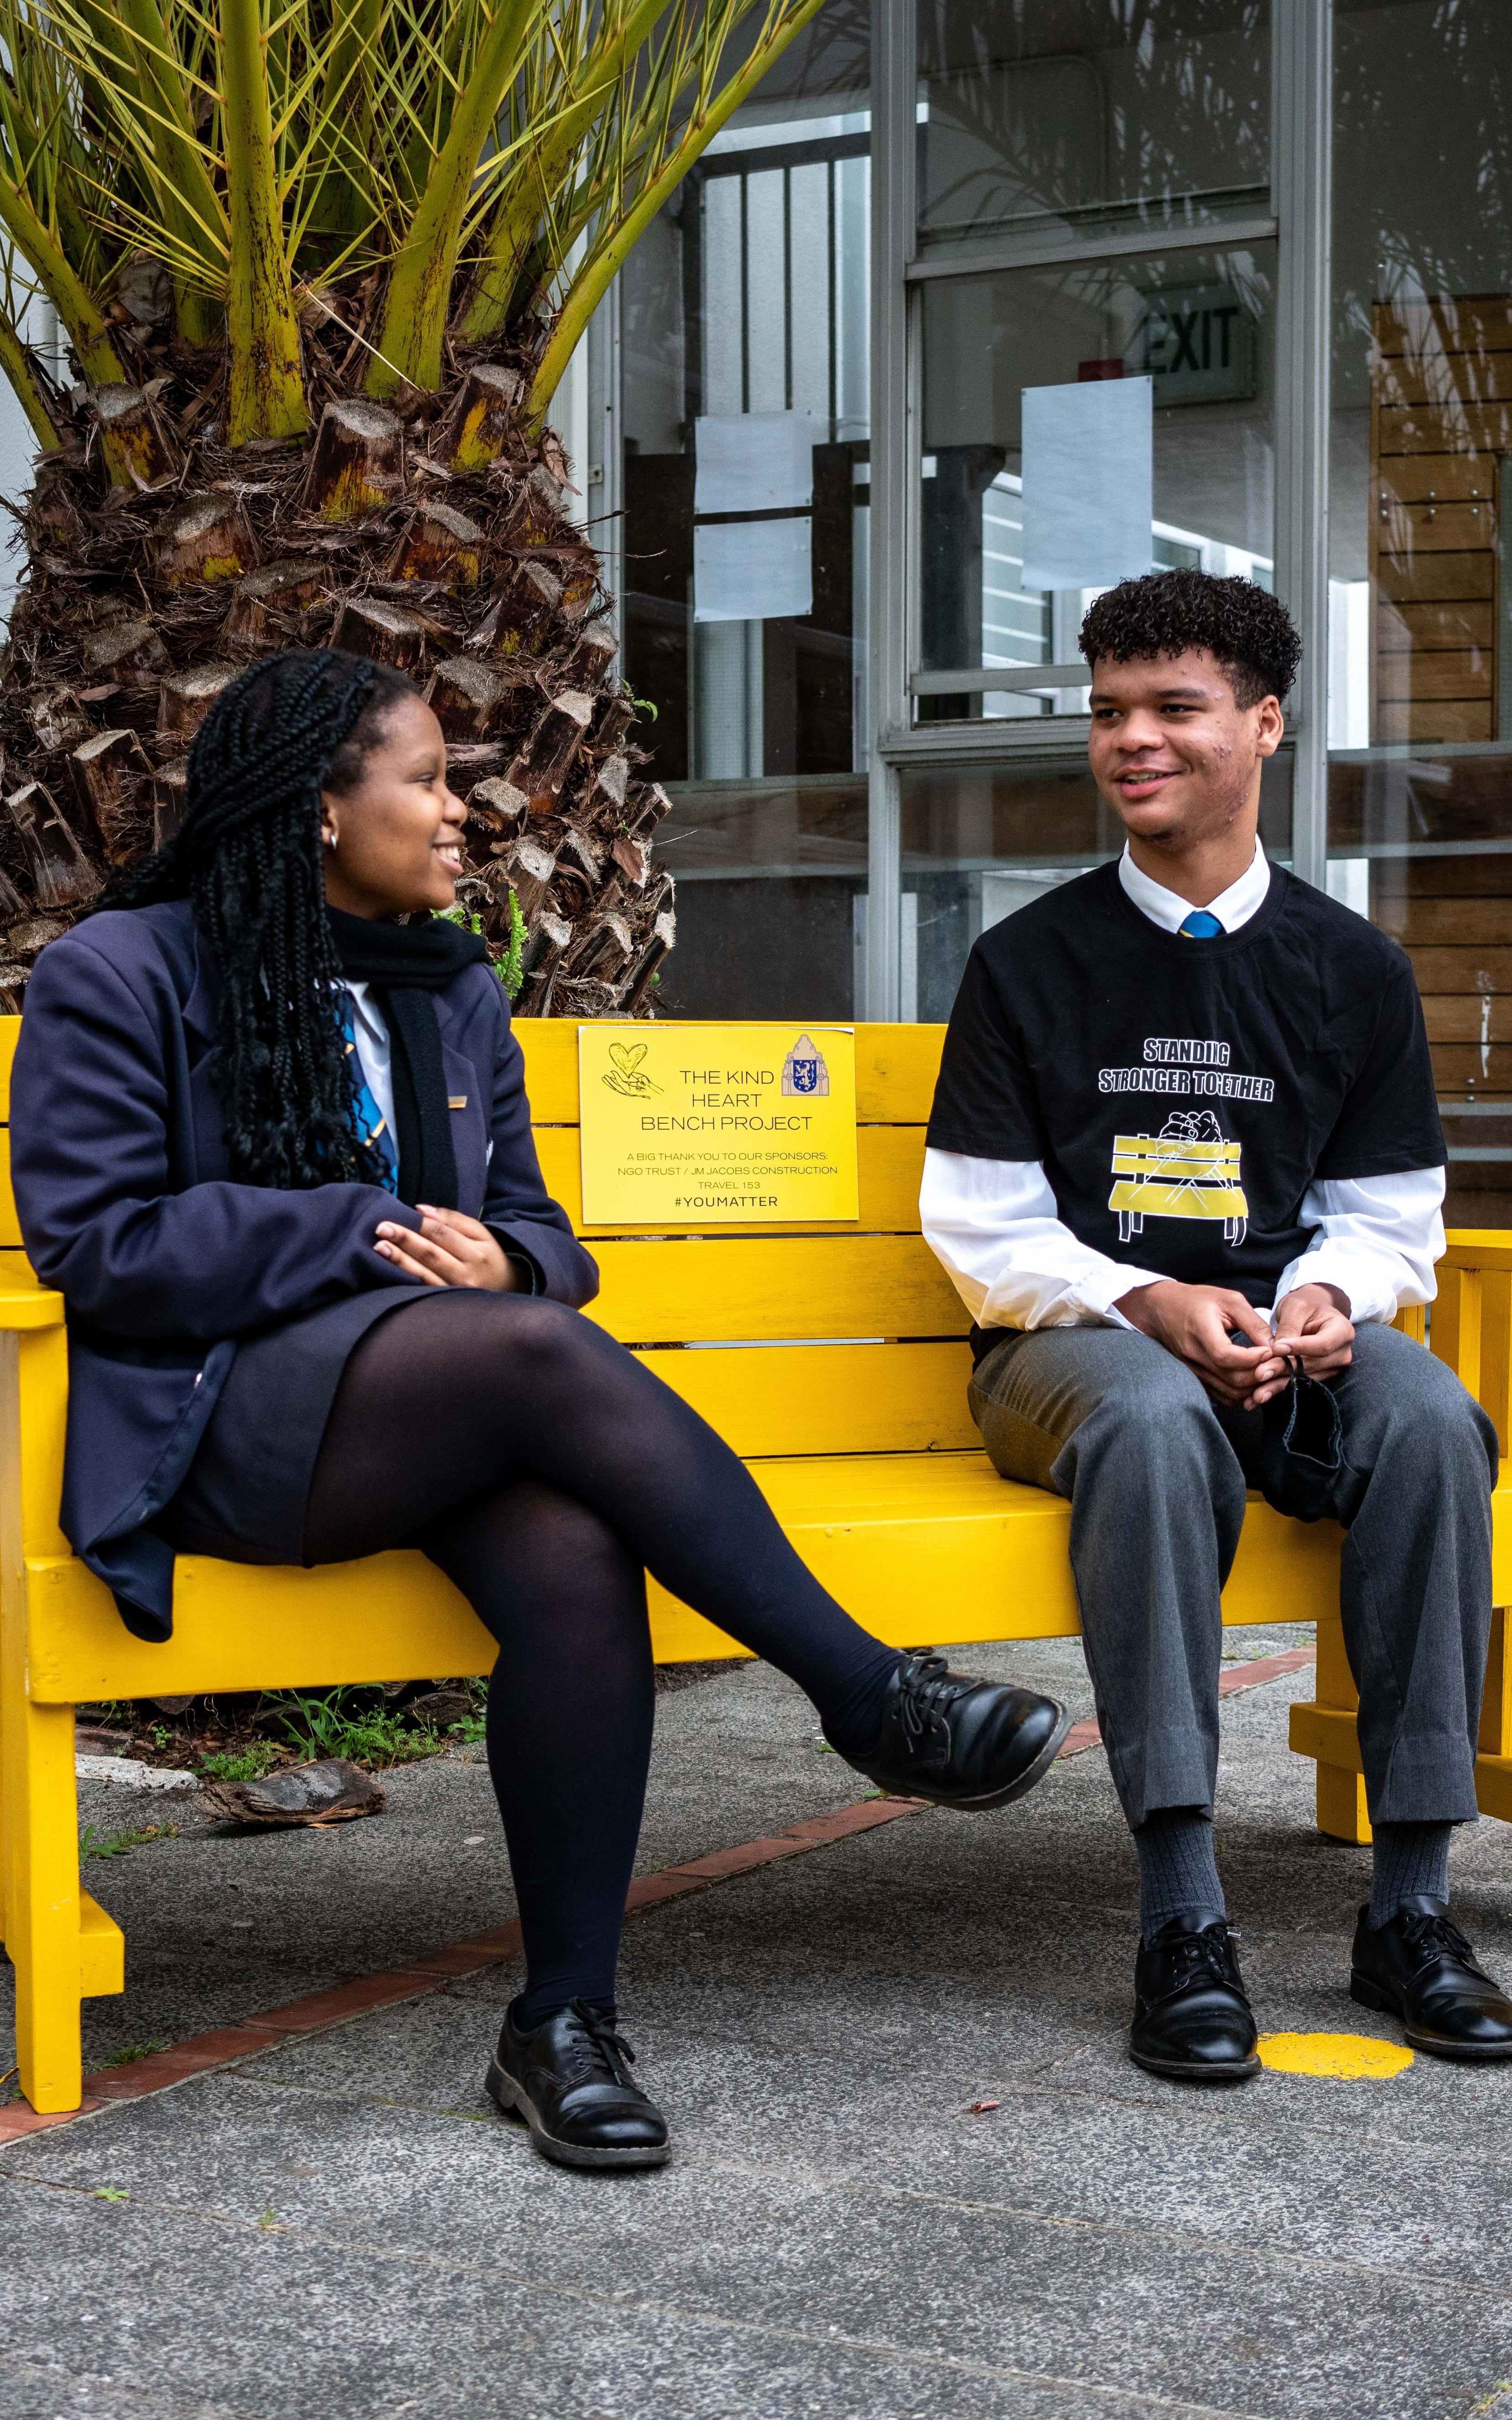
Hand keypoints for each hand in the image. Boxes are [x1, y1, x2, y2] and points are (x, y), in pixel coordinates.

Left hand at [374, 1204, 519, 1290]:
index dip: (421, 1224)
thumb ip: (453, 1220)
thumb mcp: (480, 1234)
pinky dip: (405, 1280)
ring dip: (400, 1261)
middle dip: (405, 1240)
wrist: (507, 1289)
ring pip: (424, 1275)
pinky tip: (388, 1271)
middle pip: (432, 1254)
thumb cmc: (487, 1256)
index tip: (401, 1214)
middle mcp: (467, 1274)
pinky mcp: (446, 1305)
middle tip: (382, 1228)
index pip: (444, 1235)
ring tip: (380, 1248)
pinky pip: (423, 1291)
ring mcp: (455, 1293)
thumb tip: (422, 1210)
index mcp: (476, 1253)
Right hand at [1114, 1279, 1284, 1408]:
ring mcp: (1193, 1370)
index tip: (1269, 1350)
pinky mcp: (1196, 1378)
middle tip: (1275, 1363)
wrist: (1162, 1310)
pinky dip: (1241, 1393)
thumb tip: (1274, 1345)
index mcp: (1200, 1330)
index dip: (1252, 1358)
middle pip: (1231, 1379)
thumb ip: (1253, 1322)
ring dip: (1253, 1387)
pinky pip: (1222, 1396)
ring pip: (1229, 1393)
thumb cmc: (1197, 1300)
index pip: (1225, 1356)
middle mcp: (1193, 1355)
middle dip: (1259, 1374)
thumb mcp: (1229, 1300)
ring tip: (1266, 1372)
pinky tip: (1251, 1380)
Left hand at [1265, 1282, 1353, 1403]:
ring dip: (1277, 1386)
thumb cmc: (1304, 1305)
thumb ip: (1289, 1326)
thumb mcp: (1296, 1307)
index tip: (1276, 1349)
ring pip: (1302, 1379)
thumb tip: (1278, 1348)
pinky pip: (1296, 1384)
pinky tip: (1258, 1397)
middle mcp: (1341, 1354)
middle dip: (1283, 1369)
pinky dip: (1276, 1389)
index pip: (1322, 1345)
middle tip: (1259, 1373)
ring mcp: (1330, 1368)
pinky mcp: (1316, 1377)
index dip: (1300, 1348)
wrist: (1308, 1314)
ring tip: (1255, 1394)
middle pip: (1311, 1365)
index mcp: (1342, 1331)